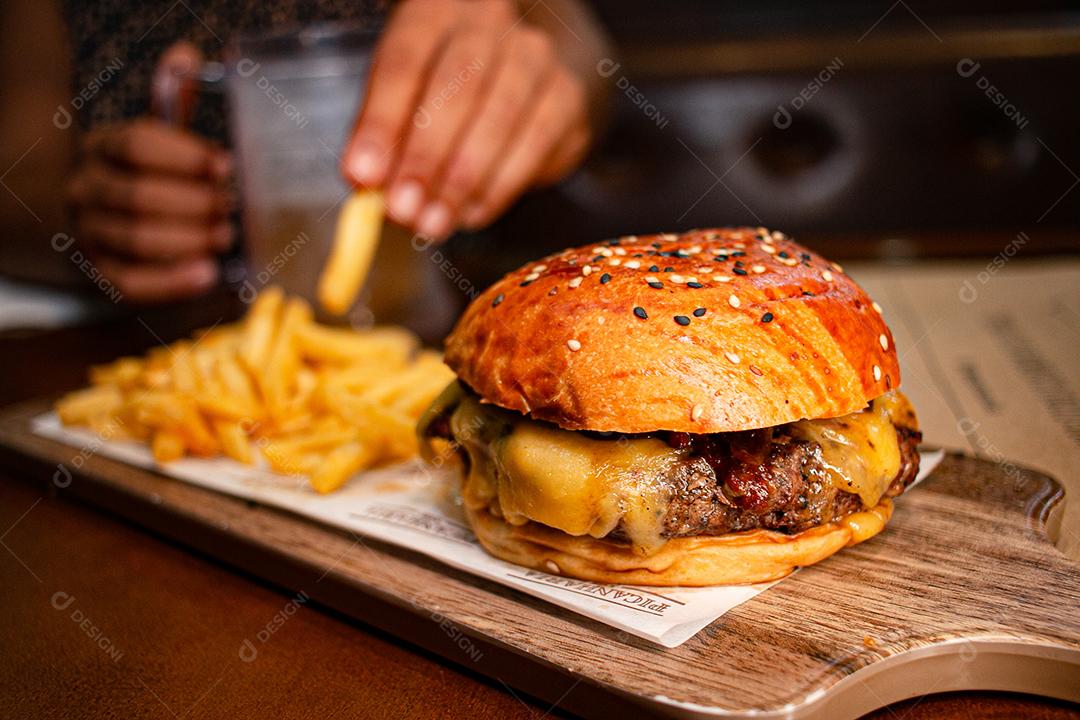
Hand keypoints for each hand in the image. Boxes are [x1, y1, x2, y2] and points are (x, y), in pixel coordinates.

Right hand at [66, 43, 232, 301]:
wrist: (83, 216)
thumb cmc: (135, 174)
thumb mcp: (149, 137)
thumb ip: (170, 104)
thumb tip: (186, 55)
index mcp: (103, 148)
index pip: (136, 145)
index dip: (183, 155)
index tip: (226, 164)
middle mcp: (88, 189)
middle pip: (137, 196)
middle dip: (191, 203)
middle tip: (231, 207)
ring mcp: (90, 233)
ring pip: (135, 239)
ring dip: (187, 240)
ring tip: (225, 237)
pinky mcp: (100, 272)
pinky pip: (131, 282)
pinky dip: (171, 282)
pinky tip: (206, 274)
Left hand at [342, 0, 602, 240]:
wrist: (529, 74)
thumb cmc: (450, 87)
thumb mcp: (405, 96)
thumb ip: (385, 135)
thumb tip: (368, 184)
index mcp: (437, 10)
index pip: (405, 61)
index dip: (382, 122)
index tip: (363, 176)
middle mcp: (491, 21)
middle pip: (457, 85)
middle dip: (425, 155)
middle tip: (402, 210)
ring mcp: (537, 56)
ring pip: (500, 116)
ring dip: (462, 179)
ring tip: (432, 223)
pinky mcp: (568, 96)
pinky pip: (535, 144)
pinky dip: (498, 187)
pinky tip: (471, 213)